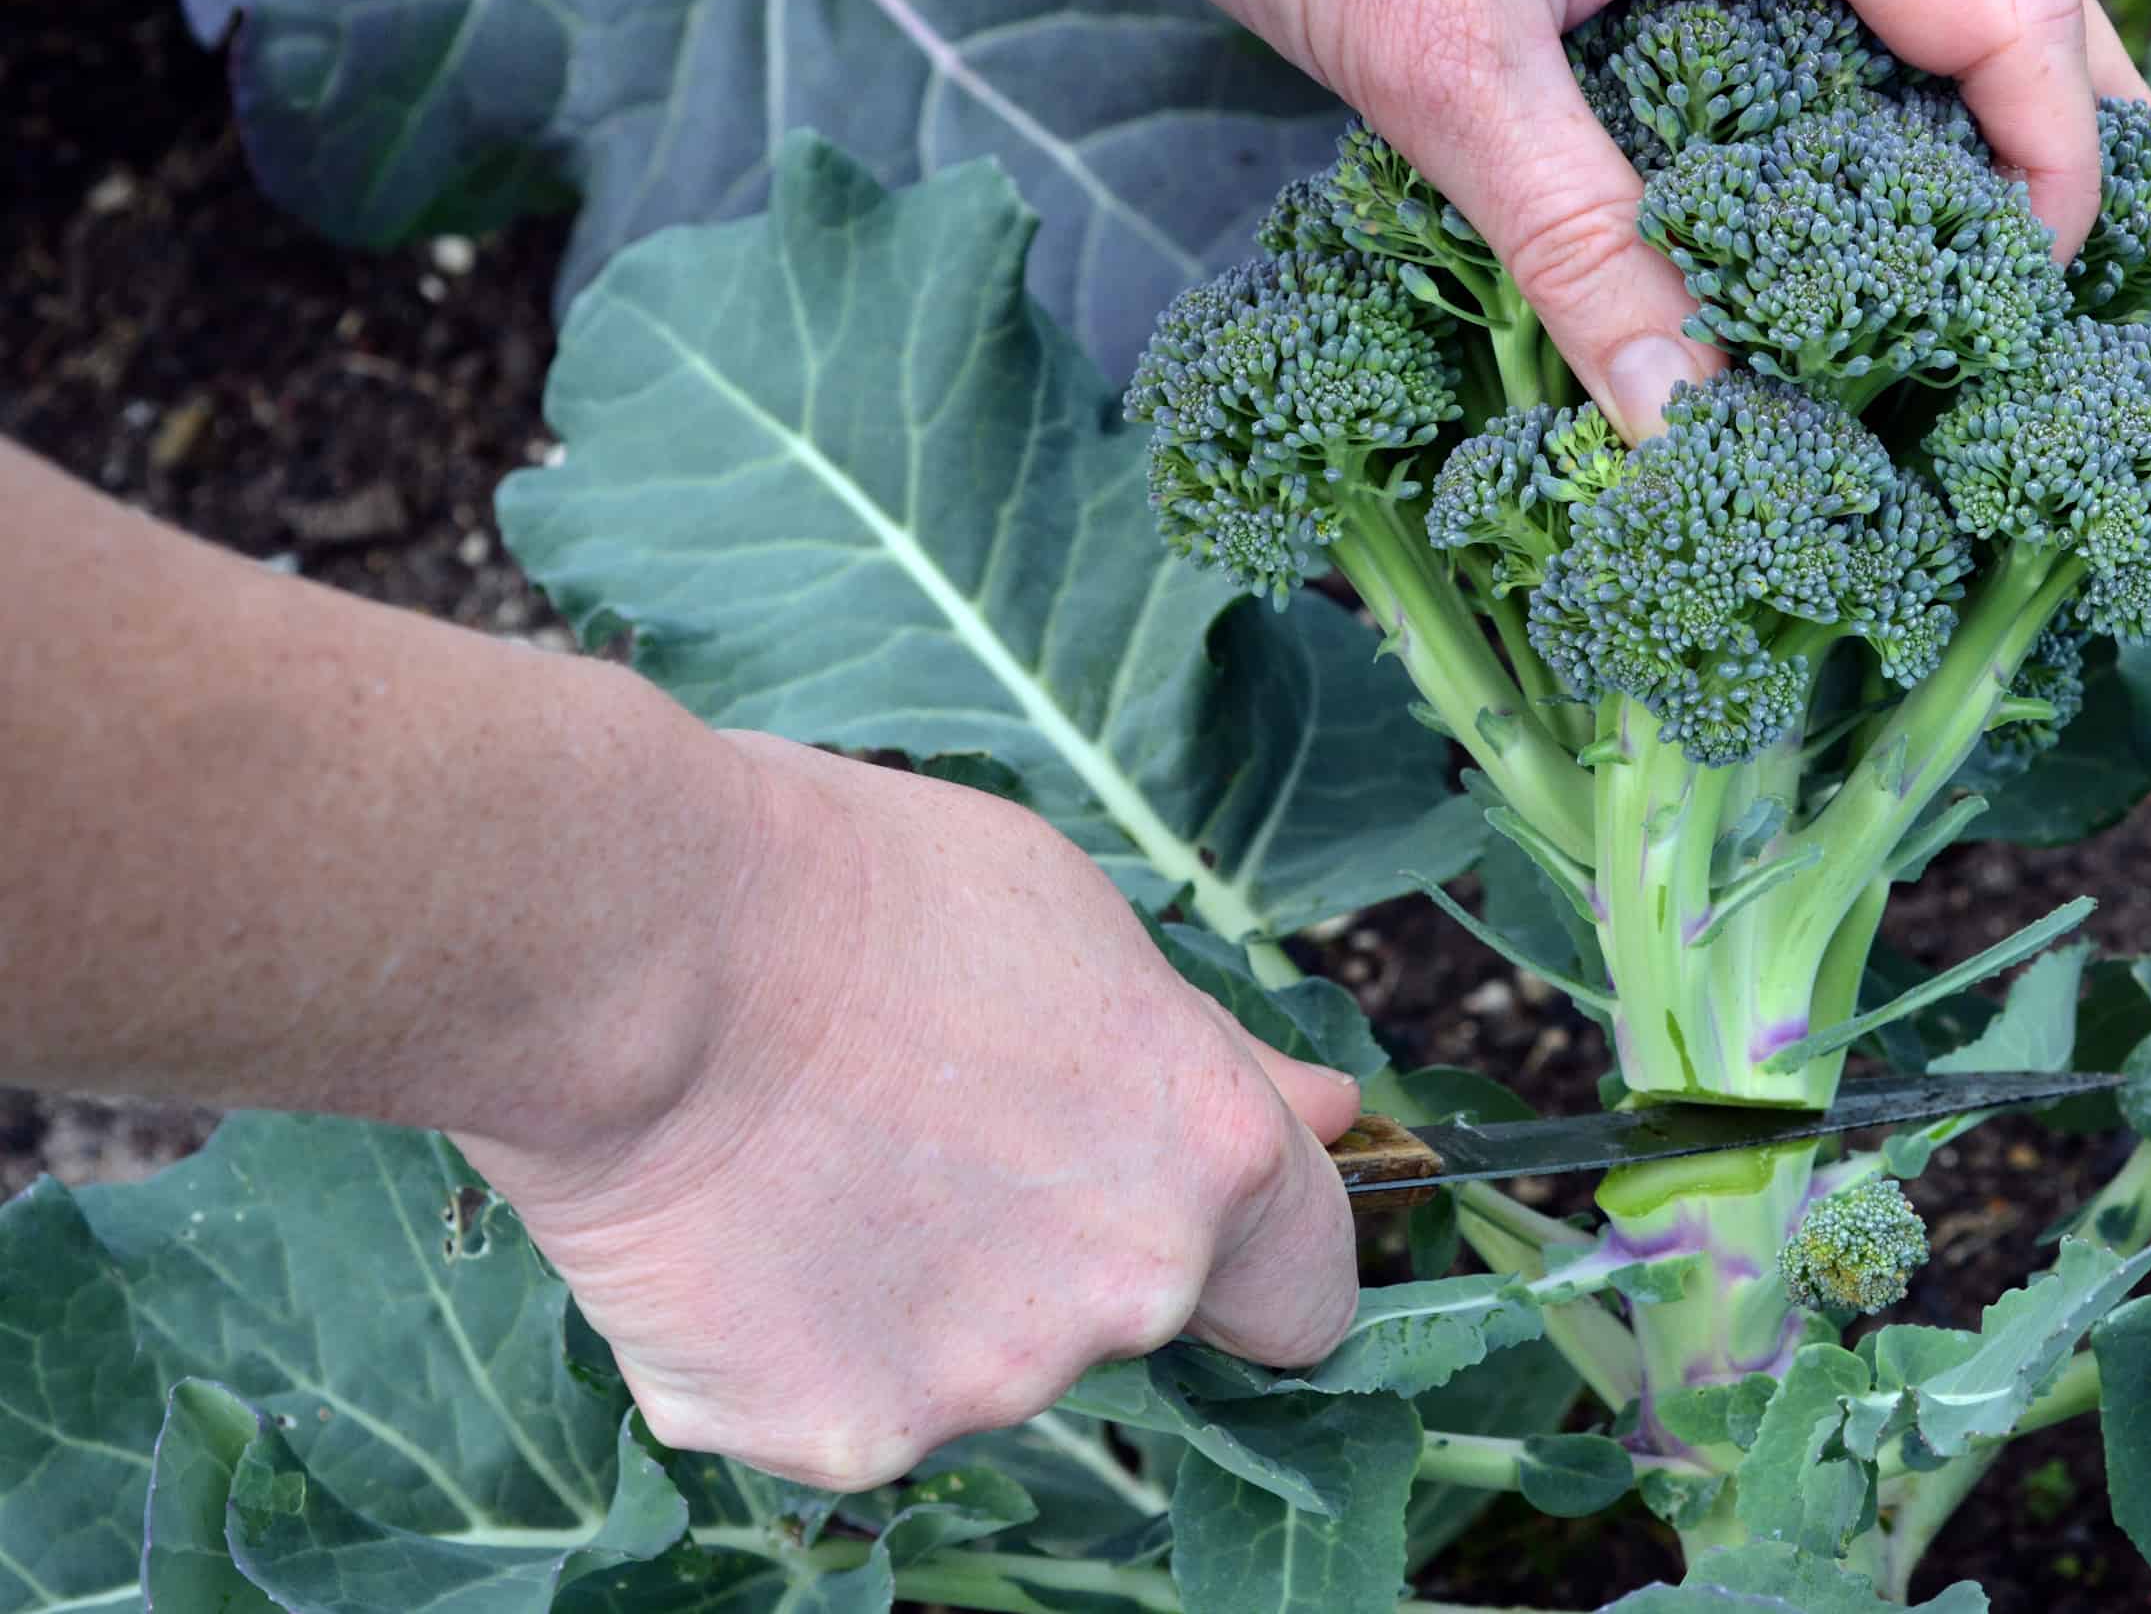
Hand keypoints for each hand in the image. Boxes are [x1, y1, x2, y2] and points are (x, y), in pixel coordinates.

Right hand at [455, 734, 1362, 1493]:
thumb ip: (1212, 1058)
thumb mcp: (1082, 925)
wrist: (642, 944)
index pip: (1308, 1290)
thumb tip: (1332, 1113)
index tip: (1195, 1227)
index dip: (1257, 1257)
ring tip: (813, 1158)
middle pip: (1125, 1316)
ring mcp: (978, 1384)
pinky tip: (738, 1229)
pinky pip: (835, 1404)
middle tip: (931, 1130)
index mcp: (1210, 1157)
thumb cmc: (859, 891)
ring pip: (974, 1367)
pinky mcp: (832, 1436)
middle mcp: (1123, 1292)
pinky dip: (793, 1344)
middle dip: (1057, 1251)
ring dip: (920, 1297)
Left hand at [947, 0, 2150, 433]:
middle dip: (2077, 127)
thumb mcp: (1431, 54)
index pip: (1996, 1)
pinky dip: (1877, 88)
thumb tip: (1683, 422)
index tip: (2031, 308)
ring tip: (2009, 266)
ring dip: (1993, 104)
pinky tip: (1844, 200)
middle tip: (2082, 296)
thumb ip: (1572, 238)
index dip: (2052, 158)